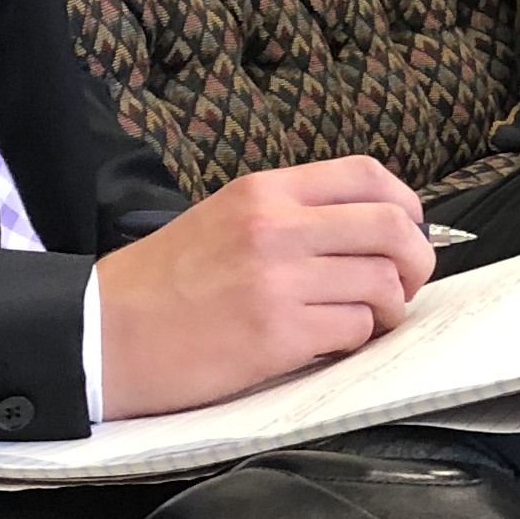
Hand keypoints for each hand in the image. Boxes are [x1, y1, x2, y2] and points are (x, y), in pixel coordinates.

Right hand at [92, 156, 433, 419]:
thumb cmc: (163, 283)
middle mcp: (276, 227)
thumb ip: (292, 215)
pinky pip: (353, 330)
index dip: (404, 205)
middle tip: (406, 284)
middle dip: (416, 259)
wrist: (103, 333)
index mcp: (265, 191)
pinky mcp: (276, 336)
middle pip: (390, 227)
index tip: (408, 230)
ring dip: (389, 307)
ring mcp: (278, 282)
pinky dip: (356, 340)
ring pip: (382, 283)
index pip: (367, 175)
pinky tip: (331, 343)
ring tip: (367, 319)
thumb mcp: (226, 217)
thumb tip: (370, 229)